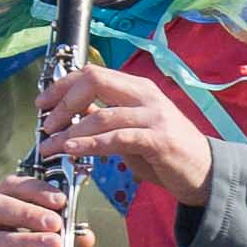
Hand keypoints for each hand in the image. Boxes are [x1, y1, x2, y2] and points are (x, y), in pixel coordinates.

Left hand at [38, 63, 210, 207]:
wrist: (204, 173)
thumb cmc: (166, 152)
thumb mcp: (131, 129)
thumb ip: (105, 118)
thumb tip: (72, 112)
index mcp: (137, 88)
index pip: (92, 73)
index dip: (62, 86)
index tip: (42, 104)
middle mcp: (145, 95)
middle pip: (95, 81)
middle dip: (63, 102)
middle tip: (46, 124)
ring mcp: (154, 116)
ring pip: (102, 115)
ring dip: (70, 131)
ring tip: (50, 146)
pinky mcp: (158, 140)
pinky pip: (117, 138)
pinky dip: (91, 144)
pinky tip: (73, 150)